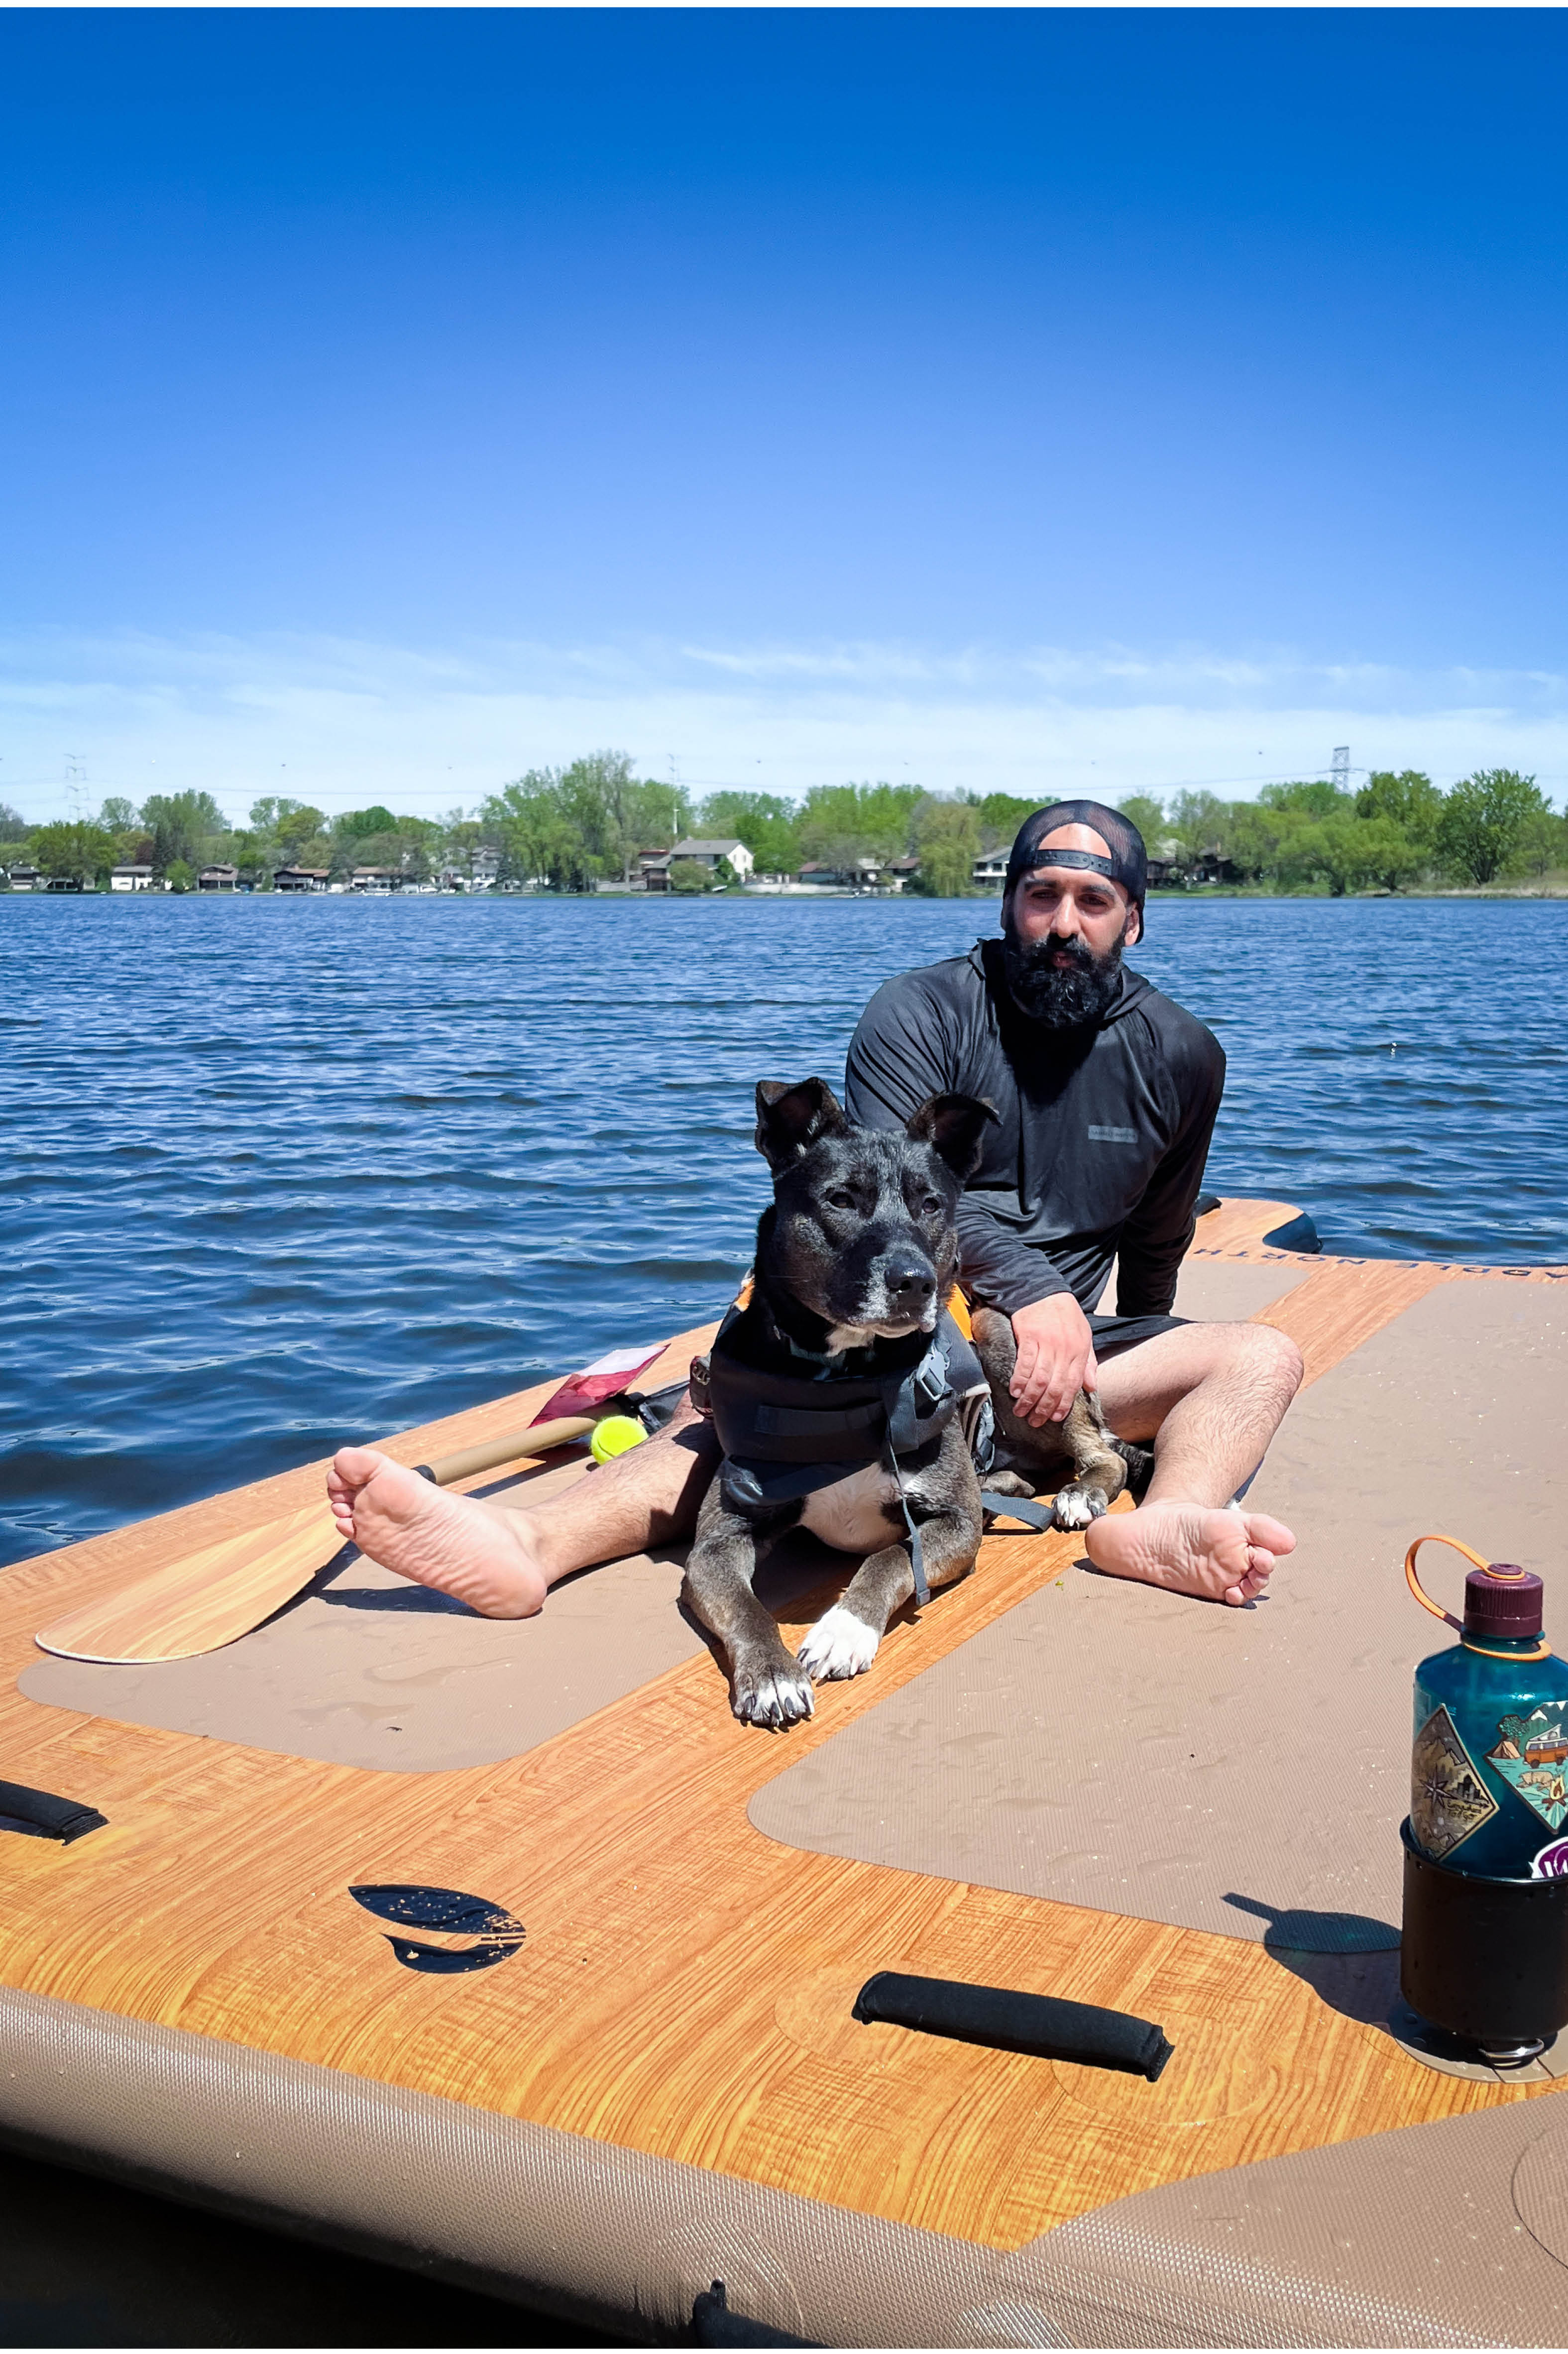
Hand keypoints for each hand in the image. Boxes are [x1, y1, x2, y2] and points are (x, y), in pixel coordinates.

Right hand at [1009, 1294, 1098, 1427]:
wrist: (1044, 1291)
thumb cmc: (1065, 1315)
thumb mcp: (1084, 1336)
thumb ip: (1088, 1363)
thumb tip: (1091, 1387)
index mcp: (1079, 1351)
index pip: (1072, 1384)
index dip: (1063, 1404)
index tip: (1055, 1417)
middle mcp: (1064, 1350)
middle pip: (1055, 1386)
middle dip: (1044, 1407)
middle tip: (1035, 1420)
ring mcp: (1046, 1344)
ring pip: (1039, 1379)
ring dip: (1029, 1399)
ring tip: (1022, 1410)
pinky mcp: (1029, 1337)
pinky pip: (1024, 1364)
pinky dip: (1019, 1380)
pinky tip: (1015, 1391)